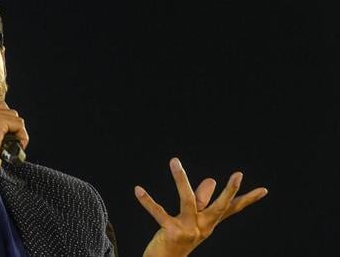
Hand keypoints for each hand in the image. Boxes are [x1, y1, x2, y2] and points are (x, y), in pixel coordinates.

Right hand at [0, 102, 28, 196]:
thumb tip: (9, 124)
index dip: (5, 125)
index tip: (4, 138)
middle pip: (7, 111)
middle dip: (12, 127)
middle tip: (9, 143)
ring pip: (15, 117)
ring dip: (18, 132)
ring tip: (11, 146)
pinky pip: (19, 124)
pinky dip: (22, 137)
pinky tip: (16, 147)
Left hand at [135, 158, 267, 256]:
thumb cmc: (177, 240)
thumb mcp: (191, 220)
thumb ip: (200, 200)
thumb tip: (211, 180)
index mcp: (208, 223)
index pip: (231, 209)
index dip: (247, 199)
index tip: (264, 190)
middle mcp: (202, 227)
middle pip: (219, 207)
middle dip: (230, 191)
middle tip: (239, 174)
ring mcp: (188, 230)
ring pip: (187, 200)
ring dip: (180, 179)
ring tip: (174, 161)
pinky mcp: (172, 232)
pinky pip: (159, 213)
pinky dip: (147, 201)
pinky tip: (138, 190)